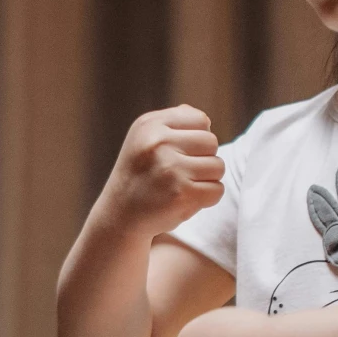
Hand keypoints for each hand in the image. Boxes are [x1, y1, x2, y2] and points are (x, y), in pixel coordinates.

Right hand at [100, 105, 224, 234]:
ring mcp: (170, 169)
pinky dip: (207, 198)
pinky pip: (217, 190)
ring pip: (218, 166)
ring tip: (182, 185)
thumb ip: (174, 123)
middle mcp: (158, 143)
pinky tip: (184, 199)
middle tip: (181, 172)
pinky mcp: (181, 194)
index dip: (197, 138)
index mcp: (150, 125)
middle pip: (212, 142)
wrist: (119, 216)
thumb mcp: (144, 139)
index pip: (200, 120)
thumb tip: (206, 121)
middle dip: (203, 159)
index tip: (179, 153)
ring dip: (206, 179)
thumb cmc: (140, 176)